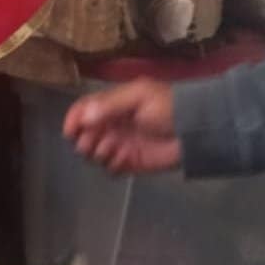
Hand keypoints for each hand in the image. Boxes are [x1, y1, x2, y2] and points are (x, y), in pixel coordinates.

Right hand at [62, 79, 181, 174]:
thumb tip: (84, 117)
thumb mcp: (140, 96)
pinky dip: (111, 166)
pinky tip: (123, 160)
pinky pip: (109, 168)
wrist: (194, 130)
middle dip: (85, 140)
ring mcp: (120, 144)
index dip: (73, 120)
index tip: (70, 132)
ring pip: (93, 153)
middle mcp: (112, 125)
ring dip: (98, 153)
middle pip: (83, 134)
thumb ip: (110, 105)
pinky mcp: (129, 162)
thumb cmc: (168, 107)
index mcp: (112, 105)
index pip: (83, 110)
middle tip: (97, 141)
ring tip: (113, 149)